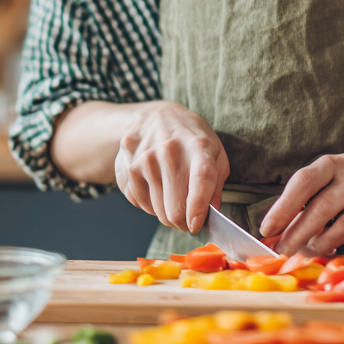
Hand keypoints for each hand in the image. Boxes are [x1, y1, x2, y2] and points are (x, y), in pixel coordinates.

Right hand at [113, 101, 229, 233]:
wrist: (155, 117)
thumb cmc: (191, 139)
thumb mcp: (214, 152)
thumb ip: (216, 183)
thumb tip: (212, 212)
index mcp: (198, 147)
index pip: (200, 182)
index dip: (198, 210)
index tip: (196, 226)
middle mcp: (170, 152)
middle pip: (175, 209)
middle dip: (183, 221)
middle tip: (188, 217)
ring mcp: (145, 160)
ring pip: (157, 212)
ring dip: (167, 212)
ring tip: (172, 193)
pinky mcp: (128, 168)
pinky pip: (141, 205)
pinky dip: (151, 204)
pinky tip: (156, 186)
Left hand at [258, 137, 343, 255]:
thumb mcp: (335, 170)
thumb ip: (311, 193)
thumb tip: (278, 228)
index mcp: (335, 164)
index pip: (304, 182)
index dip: (283, 207)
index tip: (267, 229)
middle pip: (320, 210)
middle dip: (296, 236)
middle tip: (280, 254)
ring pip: (342, 230)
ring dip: (322, 246)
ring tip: (313, 250)